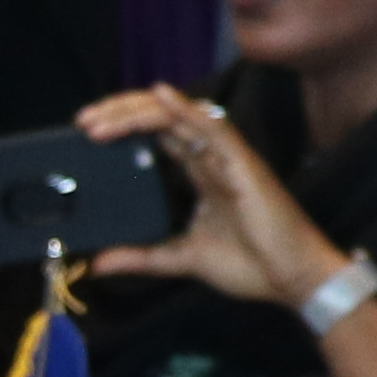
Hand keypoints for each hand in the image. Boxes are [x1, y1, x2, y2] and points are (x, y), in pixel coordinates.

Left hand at [77, 87, 338, 308]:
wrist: (293, 281)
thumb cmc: (251, 266)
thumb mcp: (181, 259)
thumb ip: (140, 257)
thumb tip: (97, 263)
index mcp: (201, 173)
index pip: (158, 134)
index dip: (124, 125)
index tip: (87, 131)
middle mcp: (212, 157)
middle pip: (162, 118)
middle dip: (120, 113)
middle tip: (83, 121)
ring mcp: (228, 157)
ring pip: (179, 116)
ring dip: (138, 111)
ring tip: (100, 118)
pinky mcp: (243, 163)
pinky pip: (212, 127)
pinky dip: (186, 109)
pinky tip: (160, 96)